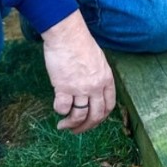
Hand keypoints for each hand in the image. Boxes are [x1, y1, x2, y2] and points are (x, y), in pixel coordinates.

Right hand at [41, 11, 115, 133]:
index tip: (92, 121)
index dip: (101, 117)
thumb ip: (98, 77)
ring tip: (63, 125)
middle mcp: (96, 86)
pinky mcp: (64, 87)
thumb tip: (93, 93)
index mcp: (106, 78)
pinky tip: (58, 107)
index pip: (109, 105)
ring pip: (79, 116)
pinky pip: (62, 108)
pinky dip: (60, 111)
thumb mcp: (98, 61)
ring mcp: (80, 88)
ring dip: (71, 124)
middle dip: (86, 127)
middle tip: (76, 130)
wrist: (68, 35)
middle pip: (96, 115)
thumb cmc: (81, 44)